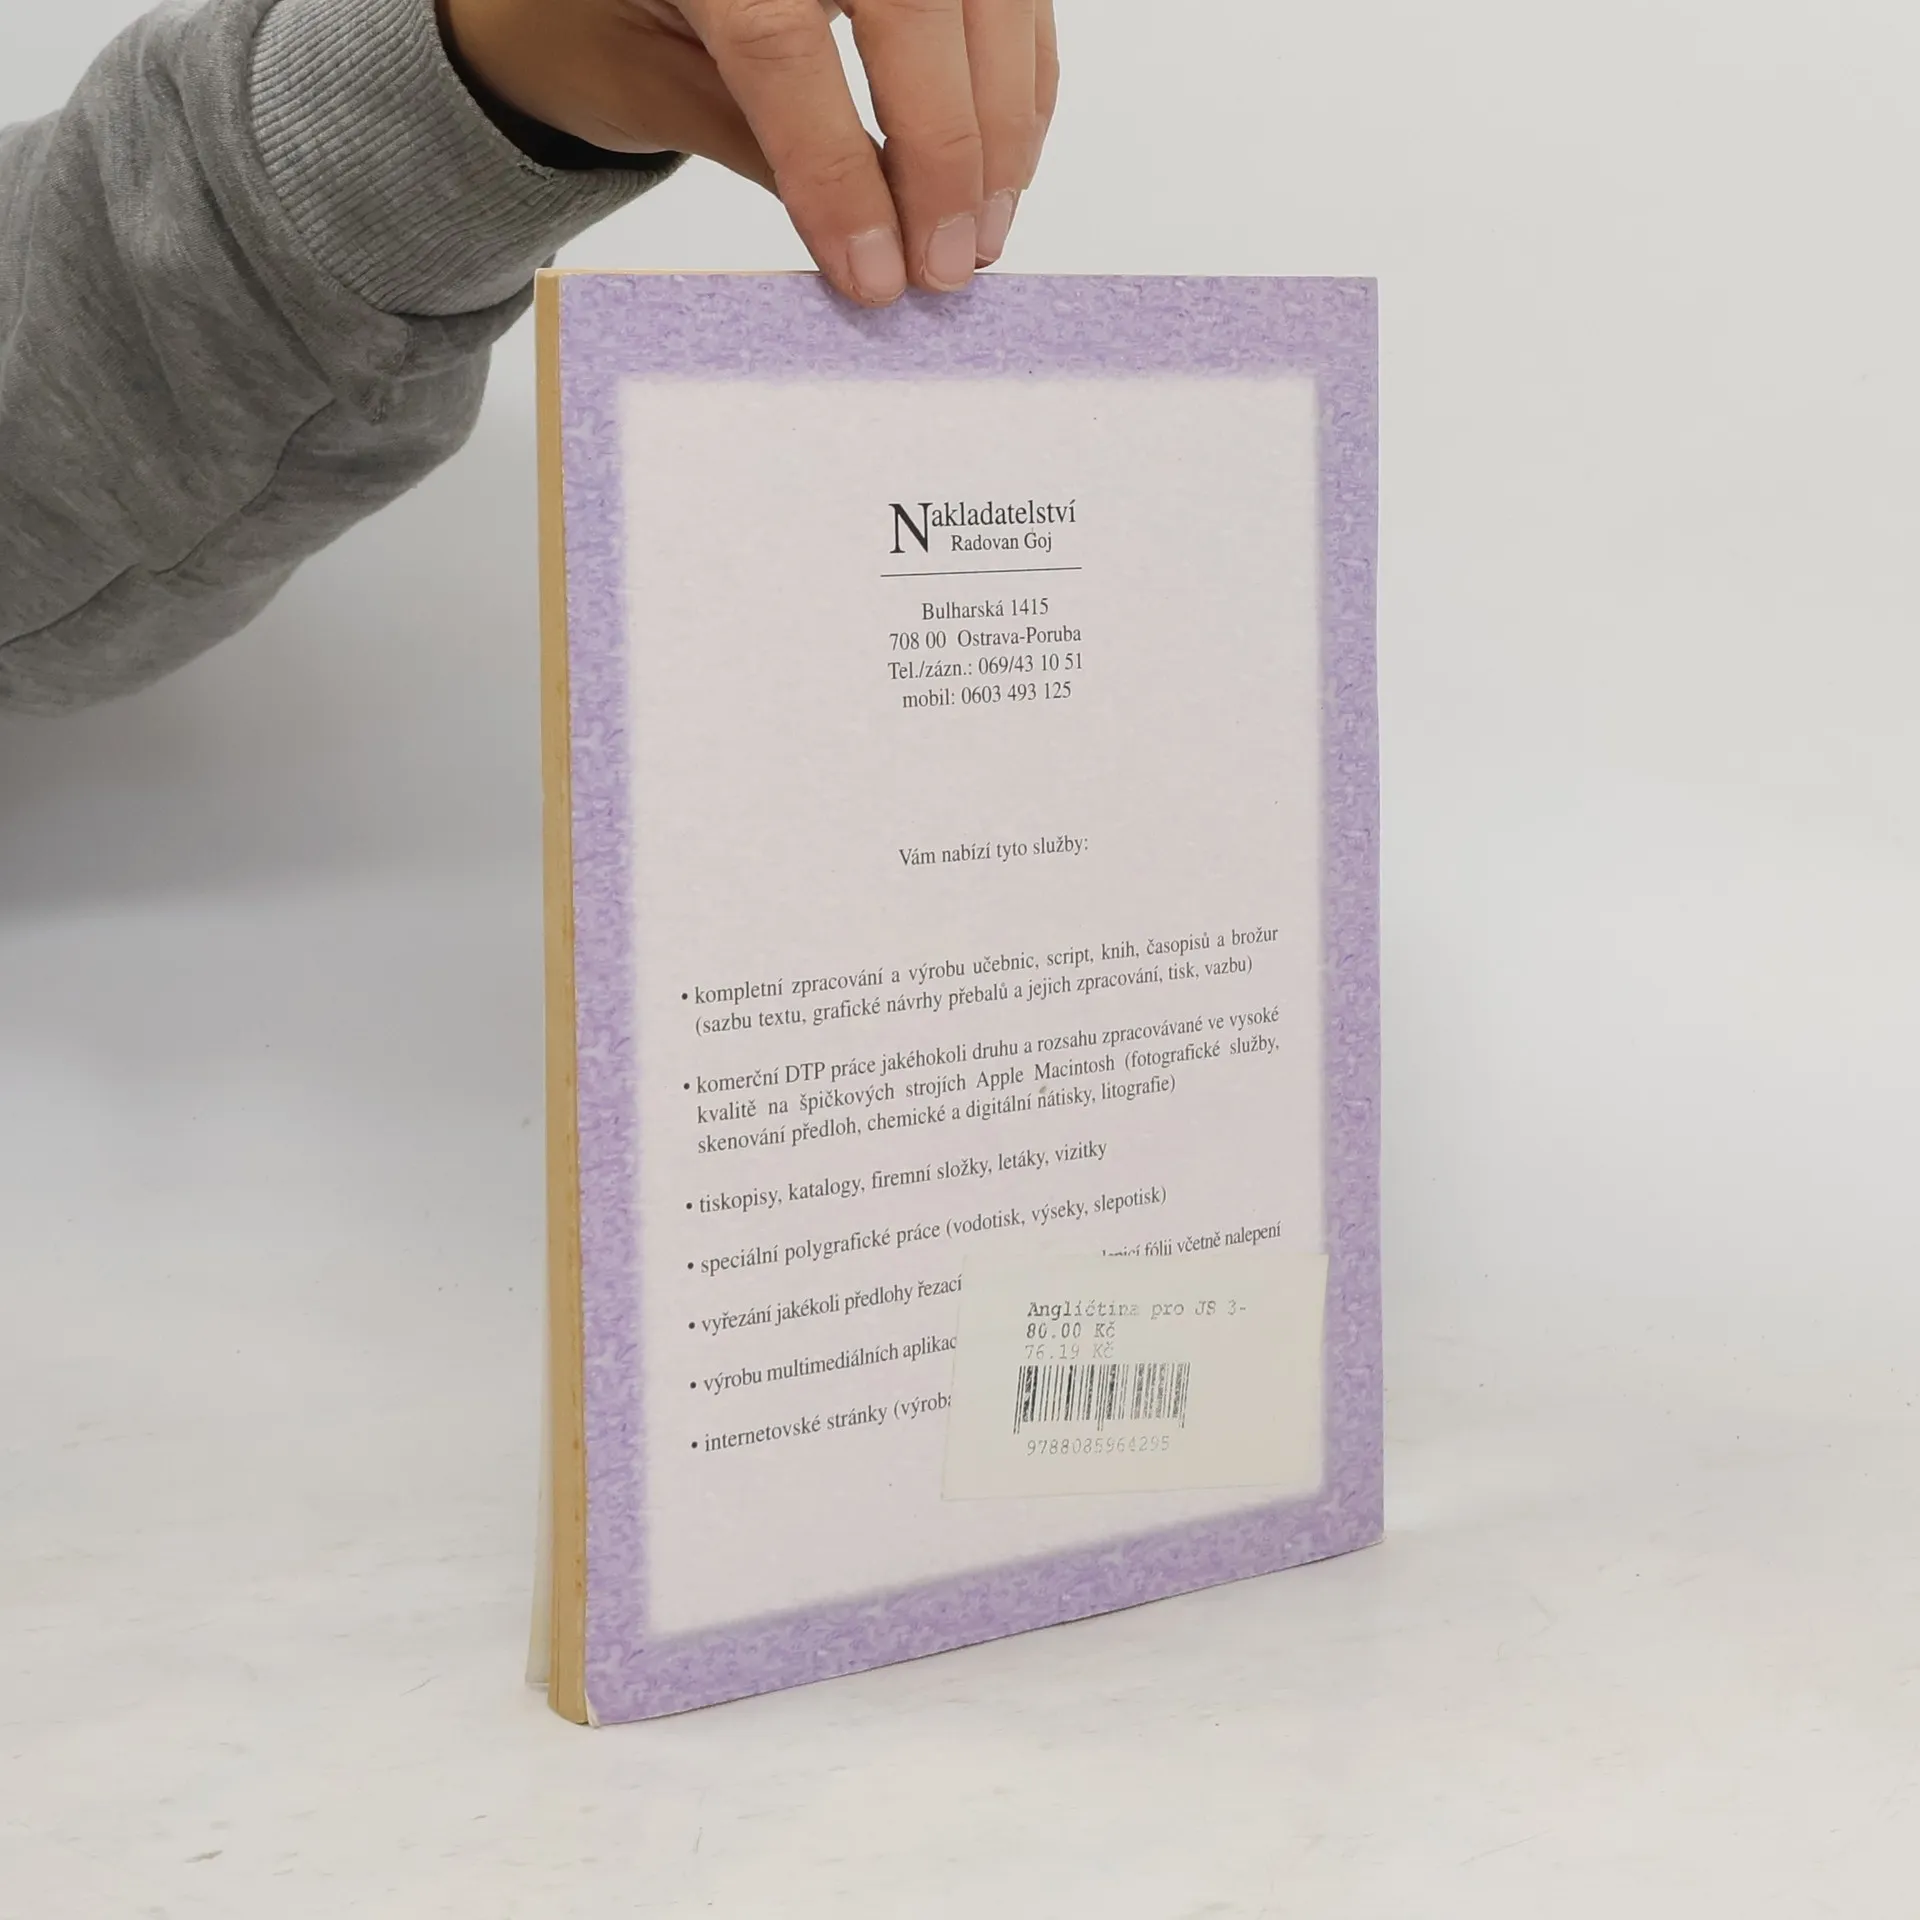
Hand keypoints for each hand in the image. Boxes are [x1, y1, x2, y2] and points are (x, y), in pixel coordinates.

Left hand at [439, 0, 1059, 305]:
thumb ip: (753, 143)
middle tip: (944, 268)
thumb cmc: (613, 10)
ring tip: (981, 233)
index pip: (780, 43)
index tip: (872, 276)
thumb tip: (869, 248)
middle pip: (910, 6)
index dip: (836, 173)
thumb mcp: (647, 76)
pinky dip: (1020, 81)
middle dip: (943, 154)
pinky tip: (1003, 165)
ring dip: (1000, 126)